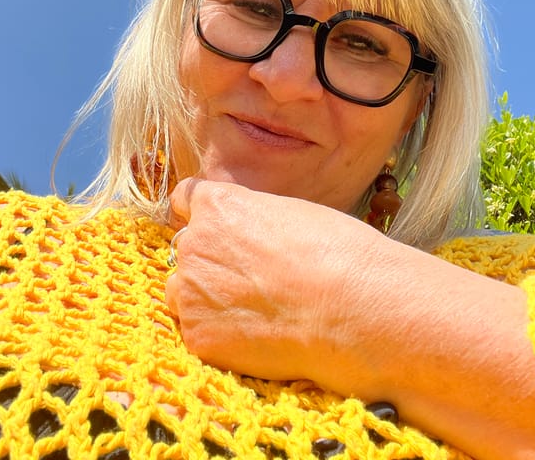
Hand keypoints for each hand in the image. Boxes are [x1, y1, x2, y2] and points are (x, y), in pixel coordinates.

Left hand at [165, 177, 379, 385]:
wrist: (352, 307)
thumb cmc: (335, 251)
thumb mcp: (290, 211)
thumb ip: (252, 217)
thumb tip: (247, 232)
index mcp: (217, 205)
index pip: (184, 198)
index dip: (202, 215)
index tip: (216, 229)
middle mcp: (194, 244)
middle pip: (186, 250)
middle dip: (211, 261)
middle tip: (251, 279)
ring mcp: (191, 292)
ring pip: (182, 292)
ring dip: (206, 298)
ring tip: (252, 309)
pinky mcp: (199, 336)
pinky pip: (198, 331)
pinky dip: (220, 335)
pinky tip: (257, 335)